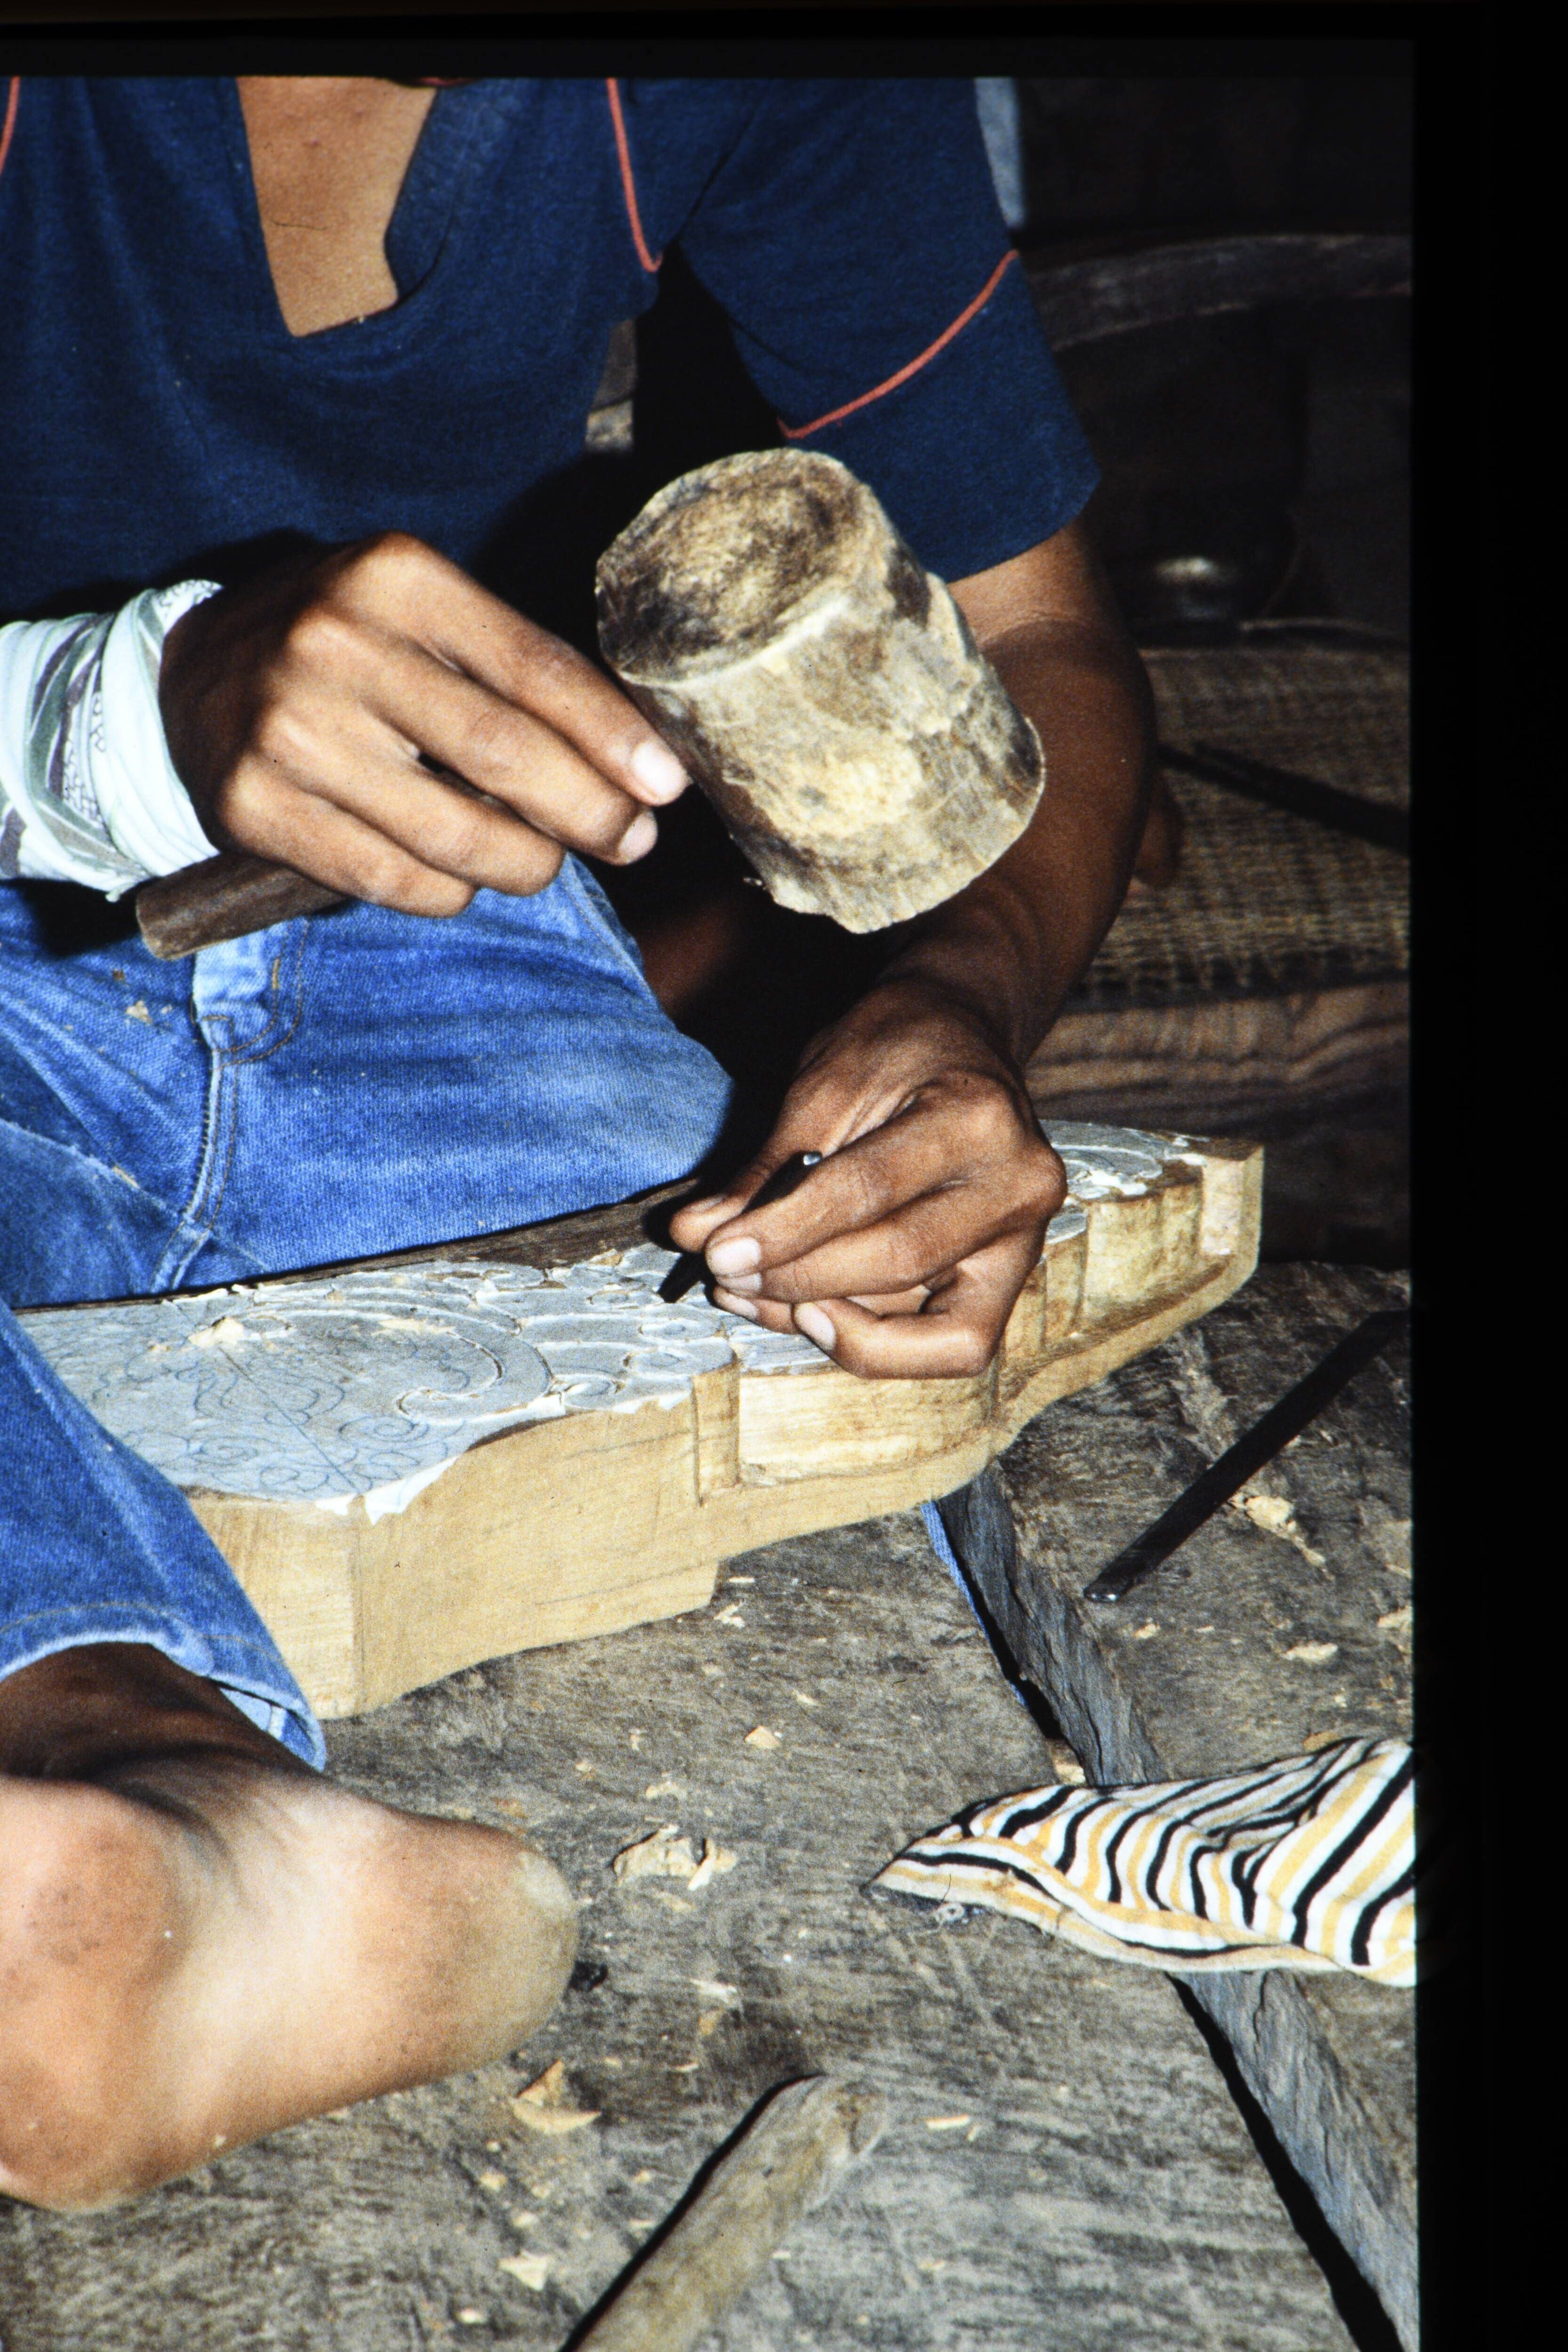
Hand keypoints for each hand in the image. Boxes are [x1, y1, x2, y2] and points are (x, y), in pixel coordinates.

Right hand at [158, 532, 689, 914]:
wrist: (190, 674)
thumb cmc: (346, 648)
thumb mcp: (421, 614)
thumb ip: (513, 669)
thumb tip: (633, 762)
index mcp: (395, 578)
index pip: (534, 669)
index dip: (612, 738)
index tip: (667, 787)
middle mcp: (335, 643)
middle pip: (504, 755)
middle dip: (589, 813)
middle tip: (630, 841)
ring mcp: (288, 729)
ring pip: (455, 836)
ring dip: (525, 864)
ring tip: (542, 861)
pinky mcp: (254, 806)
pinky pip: (393, 880)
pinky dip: (449, 892)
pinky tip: (461, 877)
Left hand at [668, 981, 1065, 1378]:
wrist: (962, 1039)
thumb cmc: (894, 1050)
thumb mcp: (823, 1085)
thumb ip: (767, 1168)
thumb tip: (695, 1236)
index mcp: (977, 1116)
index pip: (870, 1190)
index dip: (786, 1230)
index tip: (716, 1252)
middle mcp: (1019, 1184)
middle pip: (901, 1260)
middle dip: (798, 1280)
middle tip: (725, 1274)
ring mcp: (1024, 1239)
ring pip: (928, 1325)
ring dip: (823, 1321)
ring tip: (751, 1294)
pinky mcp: (1009, 1279)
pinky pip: (948, 1345)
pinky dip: (875, 1344)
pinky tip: (811, 1315)